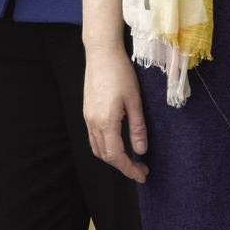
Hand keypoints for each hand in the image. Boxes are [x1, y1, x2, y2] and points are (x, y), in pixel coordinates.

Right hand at [82, 43, 150, 182]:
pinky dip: (104, 147)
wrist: (102, 53)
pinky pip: (93, 137)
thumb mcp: (135, 101)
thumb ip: (137, 128)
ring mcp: (87, 117)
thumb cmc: (120, 73)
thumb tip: (141, 151)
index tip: (143, 175)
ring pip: (97, 148)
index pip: (116, 156)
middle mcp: (93, 122)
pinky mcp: (87, 111)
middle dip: (123, 167)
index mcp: (106, 121)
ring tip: (130, 160)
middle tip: (141, 170)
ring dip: (112, 158)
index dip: (130, 169)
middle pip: (105, 155)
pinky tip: (117, 144)